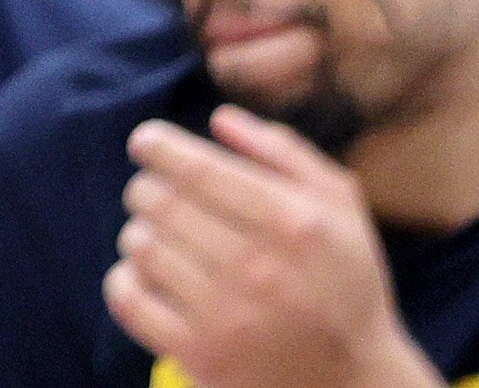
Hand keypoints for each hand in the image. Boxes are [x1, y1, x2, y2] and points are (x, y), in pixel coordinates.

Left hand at [107, 110, 441, 387]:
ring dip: (139, 231)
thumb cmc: (344, 284)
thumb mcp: (341, 210)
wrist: (354, 384)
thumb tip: (220, 118)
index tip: (145, 143)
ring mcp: (227, 317)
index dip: (157, 145)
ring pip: (140, 245)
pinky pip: (128, 299)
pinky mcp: (200, 355)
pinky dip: (125, 278)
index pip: (197, 169)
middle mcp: (258, 269)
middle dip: (147, 187)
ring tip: (161, 235)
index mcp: (294, 224)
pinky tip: (146, 274)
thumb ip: (285, 153)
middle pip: (159, 202)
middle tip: (156, 193)